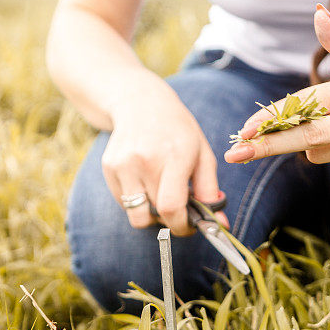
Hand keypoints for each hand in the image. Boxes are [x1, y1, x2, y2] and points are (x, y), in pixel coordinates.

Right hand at [101, 79, 226, 235]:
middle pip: (156, 214)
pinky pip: (124, 203)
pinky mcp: (109, 168)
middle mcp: (144, 160)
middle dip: (171, 220)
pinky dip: (137, 202)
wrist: (140, 103)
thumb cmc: (178, 132)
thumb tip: (220, 226)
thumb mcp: (202, 155)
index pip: (171, 206)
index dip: (181, 226)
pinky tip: (145, 180)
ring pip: (136, 215)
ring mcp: (123, 164)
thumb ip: (210, 191)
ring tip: (161, 194)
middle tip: (179, 208)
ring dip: (152, 215)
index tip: (189, 227)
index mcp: (174, 155)